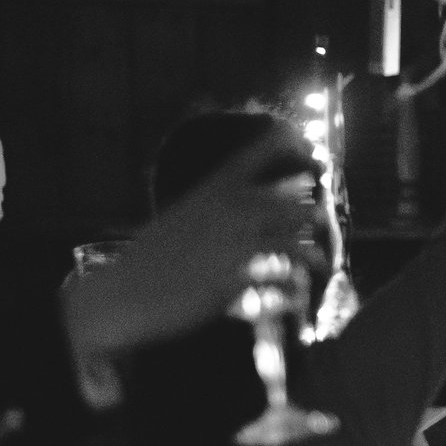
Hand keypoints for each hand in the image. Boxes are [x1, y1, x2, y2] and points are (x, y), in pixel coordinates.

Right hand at [62, 129, 326, 363]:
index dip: (294, 148)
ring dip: (315, 259)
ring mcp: (234, 244)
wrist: (124, 292)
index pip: (260, 153)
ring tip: (322, 268)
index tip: (317, 158)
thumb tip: (264, 198)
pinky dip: (292, 292)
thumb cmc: (157, 255)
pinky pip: (281, 284)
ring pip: (296, 245)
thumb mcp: (190, 215)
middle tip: (321, 230)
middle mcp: (230, 210)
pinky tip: (294, 298)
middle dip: (314, 221)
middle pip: (296, 206)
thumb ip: (226, 205)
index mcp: (215, 189)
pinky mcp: (235, 280)